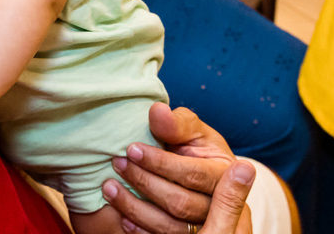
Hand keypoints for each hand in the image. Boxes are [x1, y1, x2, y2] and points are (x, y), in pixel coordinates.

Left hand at [100, 103, 253, 233]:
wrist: (201, 176)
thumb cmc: (197, 149)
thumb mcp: (196, 132)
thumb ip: (178, 124)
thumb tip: (156, 111)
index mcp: (224, 175)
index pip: (192, 174)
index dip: (161, 162)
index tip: (132, 149)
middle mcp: (217, 206)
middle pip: (180, 202)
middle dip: (145, 183)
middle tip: (117, 163)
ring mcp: (203, 226)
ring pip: (170, 226)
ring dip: (135, 208)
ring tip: (109, 187)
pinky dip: (141, 231)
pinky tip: (123, 217)